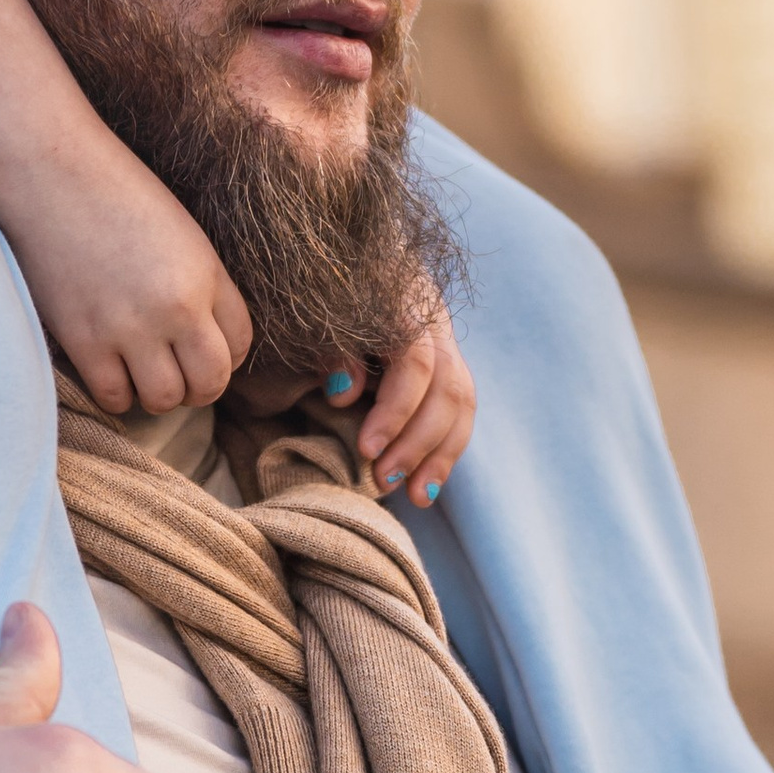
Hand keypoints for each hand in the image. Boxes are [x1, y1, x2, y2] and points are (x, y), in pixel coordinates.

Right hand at [4, 137, 252, 418]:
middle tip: (179, 375)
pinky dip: (116, 392)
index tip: (205, 351)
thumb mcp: (180, 232)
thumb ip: (201, 283)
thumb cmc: (114, 192)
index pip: (240, 344)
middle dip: (200, 386)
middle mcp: (176, 308)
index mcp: (205, 274)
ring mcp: (129, 328)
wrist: (49, 174)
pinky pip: (114, 397)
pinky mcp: (84, 341)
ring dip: (158, 394)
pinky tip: (110, 370)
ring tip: (143, 373)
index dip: (226, 354)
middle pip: (211, 382)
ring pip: (164, 400)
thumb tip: (205, 337)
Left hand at [317, 307, 474, 504]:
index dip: (396, 409)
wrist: (330, 276)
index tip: (366, 449)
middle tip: (382, 480)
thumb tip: (344, 392)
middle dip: (417, 442)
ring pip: (460, 404)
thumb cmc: (313, 299)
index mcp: (402, 300)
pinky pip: (459, 414)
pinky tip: (425, 488)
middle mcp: (432, 321)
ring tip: (412, 496)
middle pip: (446, 386)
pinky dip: (443, 453)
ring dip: (436, 455)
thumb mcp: (313, 319)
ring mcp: (445, 343)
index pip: (416, 360)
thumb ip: (330, 350)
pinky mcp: (447, 368)